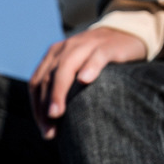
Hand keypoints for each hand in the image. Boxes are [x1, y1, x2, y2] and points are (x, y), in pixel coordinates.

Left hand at [29, 28, 146, 138]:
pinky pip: (96, 56)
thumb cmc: (99, 61)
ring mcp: (86, 45)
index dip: (37, 107)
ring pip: (66, 67)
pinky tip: (85, 81)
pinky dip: (89, 68)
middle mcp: (66, 48)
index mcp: (55, 55)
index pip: (37, 82)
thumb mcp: (77, 70)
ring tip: (56, 114)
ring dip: (59, 92)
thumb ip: (64, 88)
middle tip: (49, 131)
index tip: (44, 130)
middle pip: (49, 77)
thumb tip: (52, 124)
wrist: (127, 33)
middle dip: (45, 105)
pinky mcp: (107, 47)